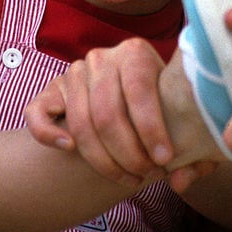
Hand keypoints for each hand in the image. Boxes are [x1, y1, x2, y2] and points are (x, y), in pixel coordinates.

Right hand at [25, 38, 173, 187]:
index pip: (140, 92)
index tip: (164, 160)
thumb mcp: (179, 119)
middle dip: (128, 154)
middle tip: (145, 174)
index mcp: (135, 52)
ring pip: (80, 124)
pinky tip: (69, 151)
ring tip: (127, 177)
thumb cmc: (158, 110)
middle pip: (108, 114)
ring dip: (102, 160)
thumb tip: (183, 180)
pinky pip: (38, 114)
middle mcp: (101, 57)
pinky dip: (49, 134)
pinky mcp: (49, 91)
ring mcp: (73, 73)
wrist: (128, 95)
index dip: (152, 130)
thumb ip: (193, 153)